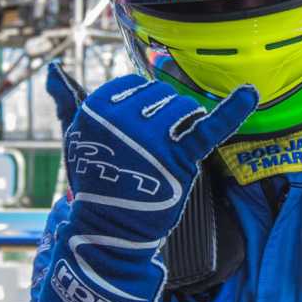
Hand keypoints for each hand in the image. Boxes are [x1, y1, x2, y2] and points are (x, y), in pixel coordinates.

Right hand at [47, 63, 254, 249]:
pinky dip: (233, 109)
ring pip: (182, 105)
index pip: (133, 86)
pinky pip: (208, 126)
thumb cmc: (96, 180)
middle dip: (160, 115)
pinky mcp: (178, 158)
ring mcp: (153, 139)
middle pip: (159, 94)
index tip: (131, 133)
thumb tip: (52, 70)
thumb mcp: (76, 138)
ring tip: (167, 151)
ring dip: (181, 122)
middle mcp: (124, 120)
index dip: (137, 107)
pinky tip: (250, 93)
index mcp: (97, 109)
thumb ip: (66, 101)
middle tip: (148, 150)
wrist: (110, 230)